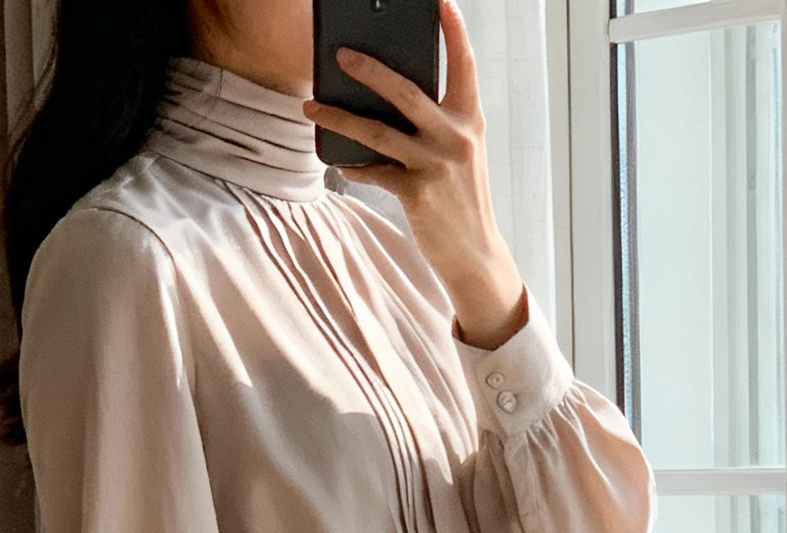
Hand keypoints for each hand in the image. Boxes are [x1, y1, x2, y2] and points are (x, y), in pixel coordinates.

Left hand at [304, 0, 526, 350]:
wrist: (475, 254)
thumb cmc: (463, 199)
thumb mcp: (461, 153)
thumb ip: (437, 122)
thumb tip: (390, 97)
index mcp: (470, 119)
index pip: (463, 64)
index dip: (453, 29)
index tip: (441, 0)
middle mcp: (455, 136)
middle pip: (405, 90)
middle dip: (368, 69)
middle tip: (339, 54)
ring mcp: (435, 164)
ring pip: (378, 131)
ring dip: (339, 117)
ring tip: (311, 107)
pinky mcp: (417, 193)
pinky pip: (376, 171)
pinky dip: (355, 165)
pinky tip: (340, 161)